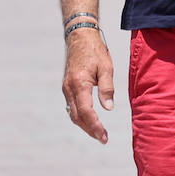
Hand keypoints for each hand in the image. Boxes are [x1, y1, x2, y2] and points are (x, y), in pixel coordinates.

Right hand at [62, 28, 114, 143]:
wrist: (79, 36)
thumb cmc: (95, 51)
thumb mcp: (106, 67)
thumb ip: (107, 88)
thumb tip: (108, 108)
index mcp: (79, 83)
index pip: (86, 111)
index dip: (95, 126)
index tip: (104, 136)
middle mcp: (69, 88)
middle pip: (77, 116)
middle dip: (90, 130)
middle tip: (103, 139)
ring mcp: (66, 88)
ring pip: (73, 113)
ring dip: (84, 125)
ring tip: (98, 133)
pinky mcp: (67, 87)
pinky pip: (72, 107)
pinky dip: (80, 116)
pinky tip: (90, 120)